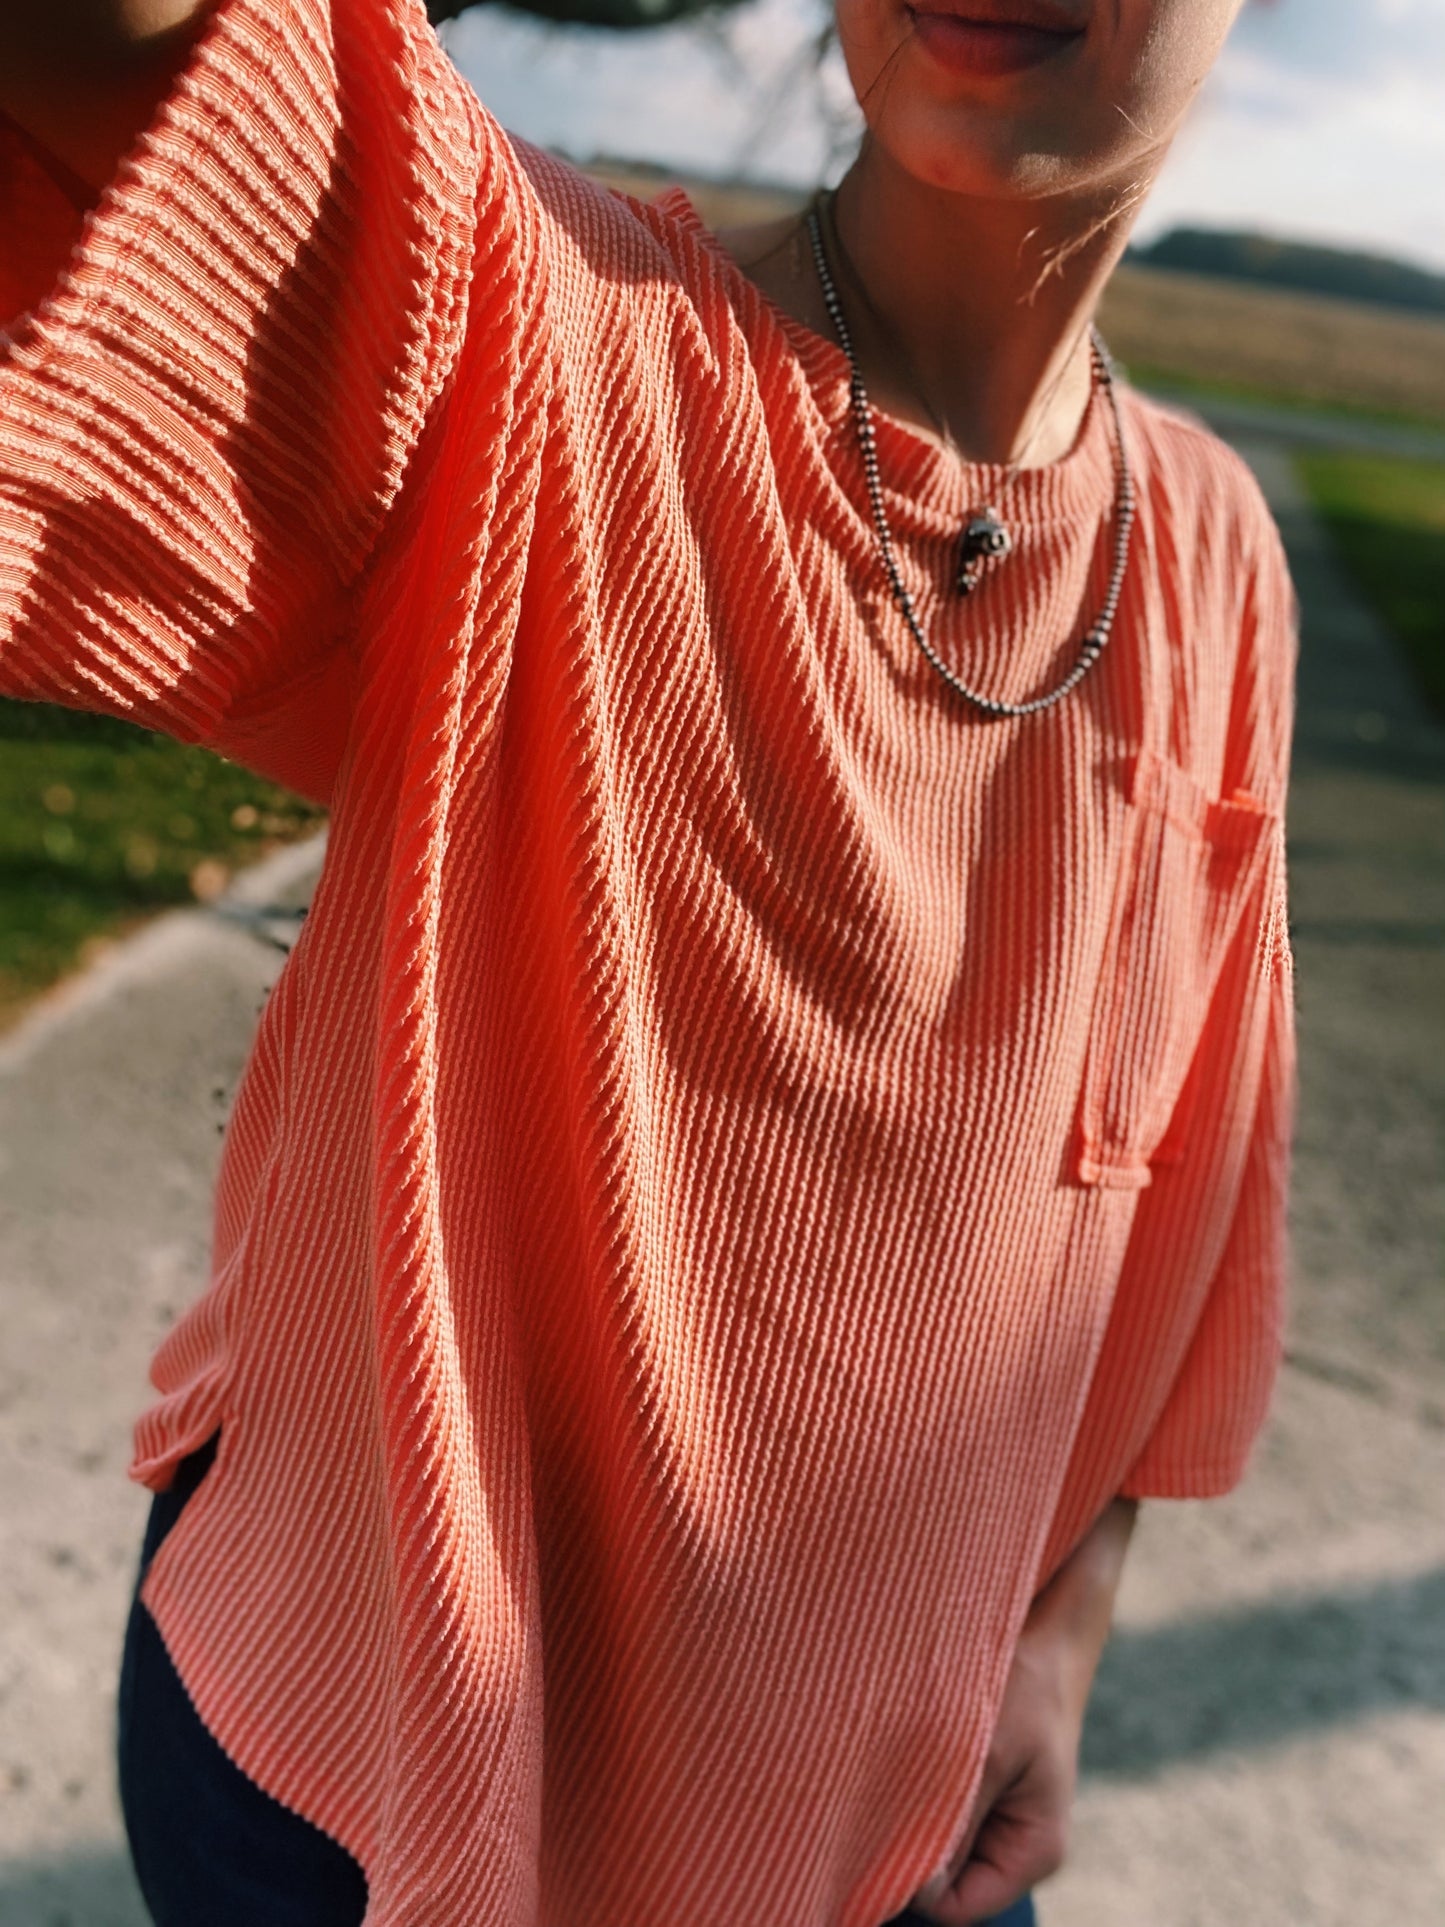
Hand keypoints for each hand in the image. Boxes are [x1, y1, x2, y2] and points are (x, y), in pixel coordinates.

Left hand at [907, 1497, 1137, 1925]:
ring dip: (904, 1807)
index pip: (952, 1909)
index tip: (868, 1834)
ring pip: (930, 1838)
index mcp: (1032, 1850)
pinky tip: (898, 1747)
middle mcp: (1014, 1842)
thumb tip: (910, 1892)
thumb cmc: (1025, 1679)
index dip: (908, 1883)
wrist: (1045, 1618)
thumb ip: (951, 1822)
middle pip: (940, 1879)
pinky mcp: (976, 1781)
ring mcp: (995, 1813)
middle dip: (903, 1842)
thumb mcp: (986, 1751)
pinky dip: (909, 1782)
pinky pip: (931, 1803)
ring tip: (890, 1757)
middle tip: (871, 1788)